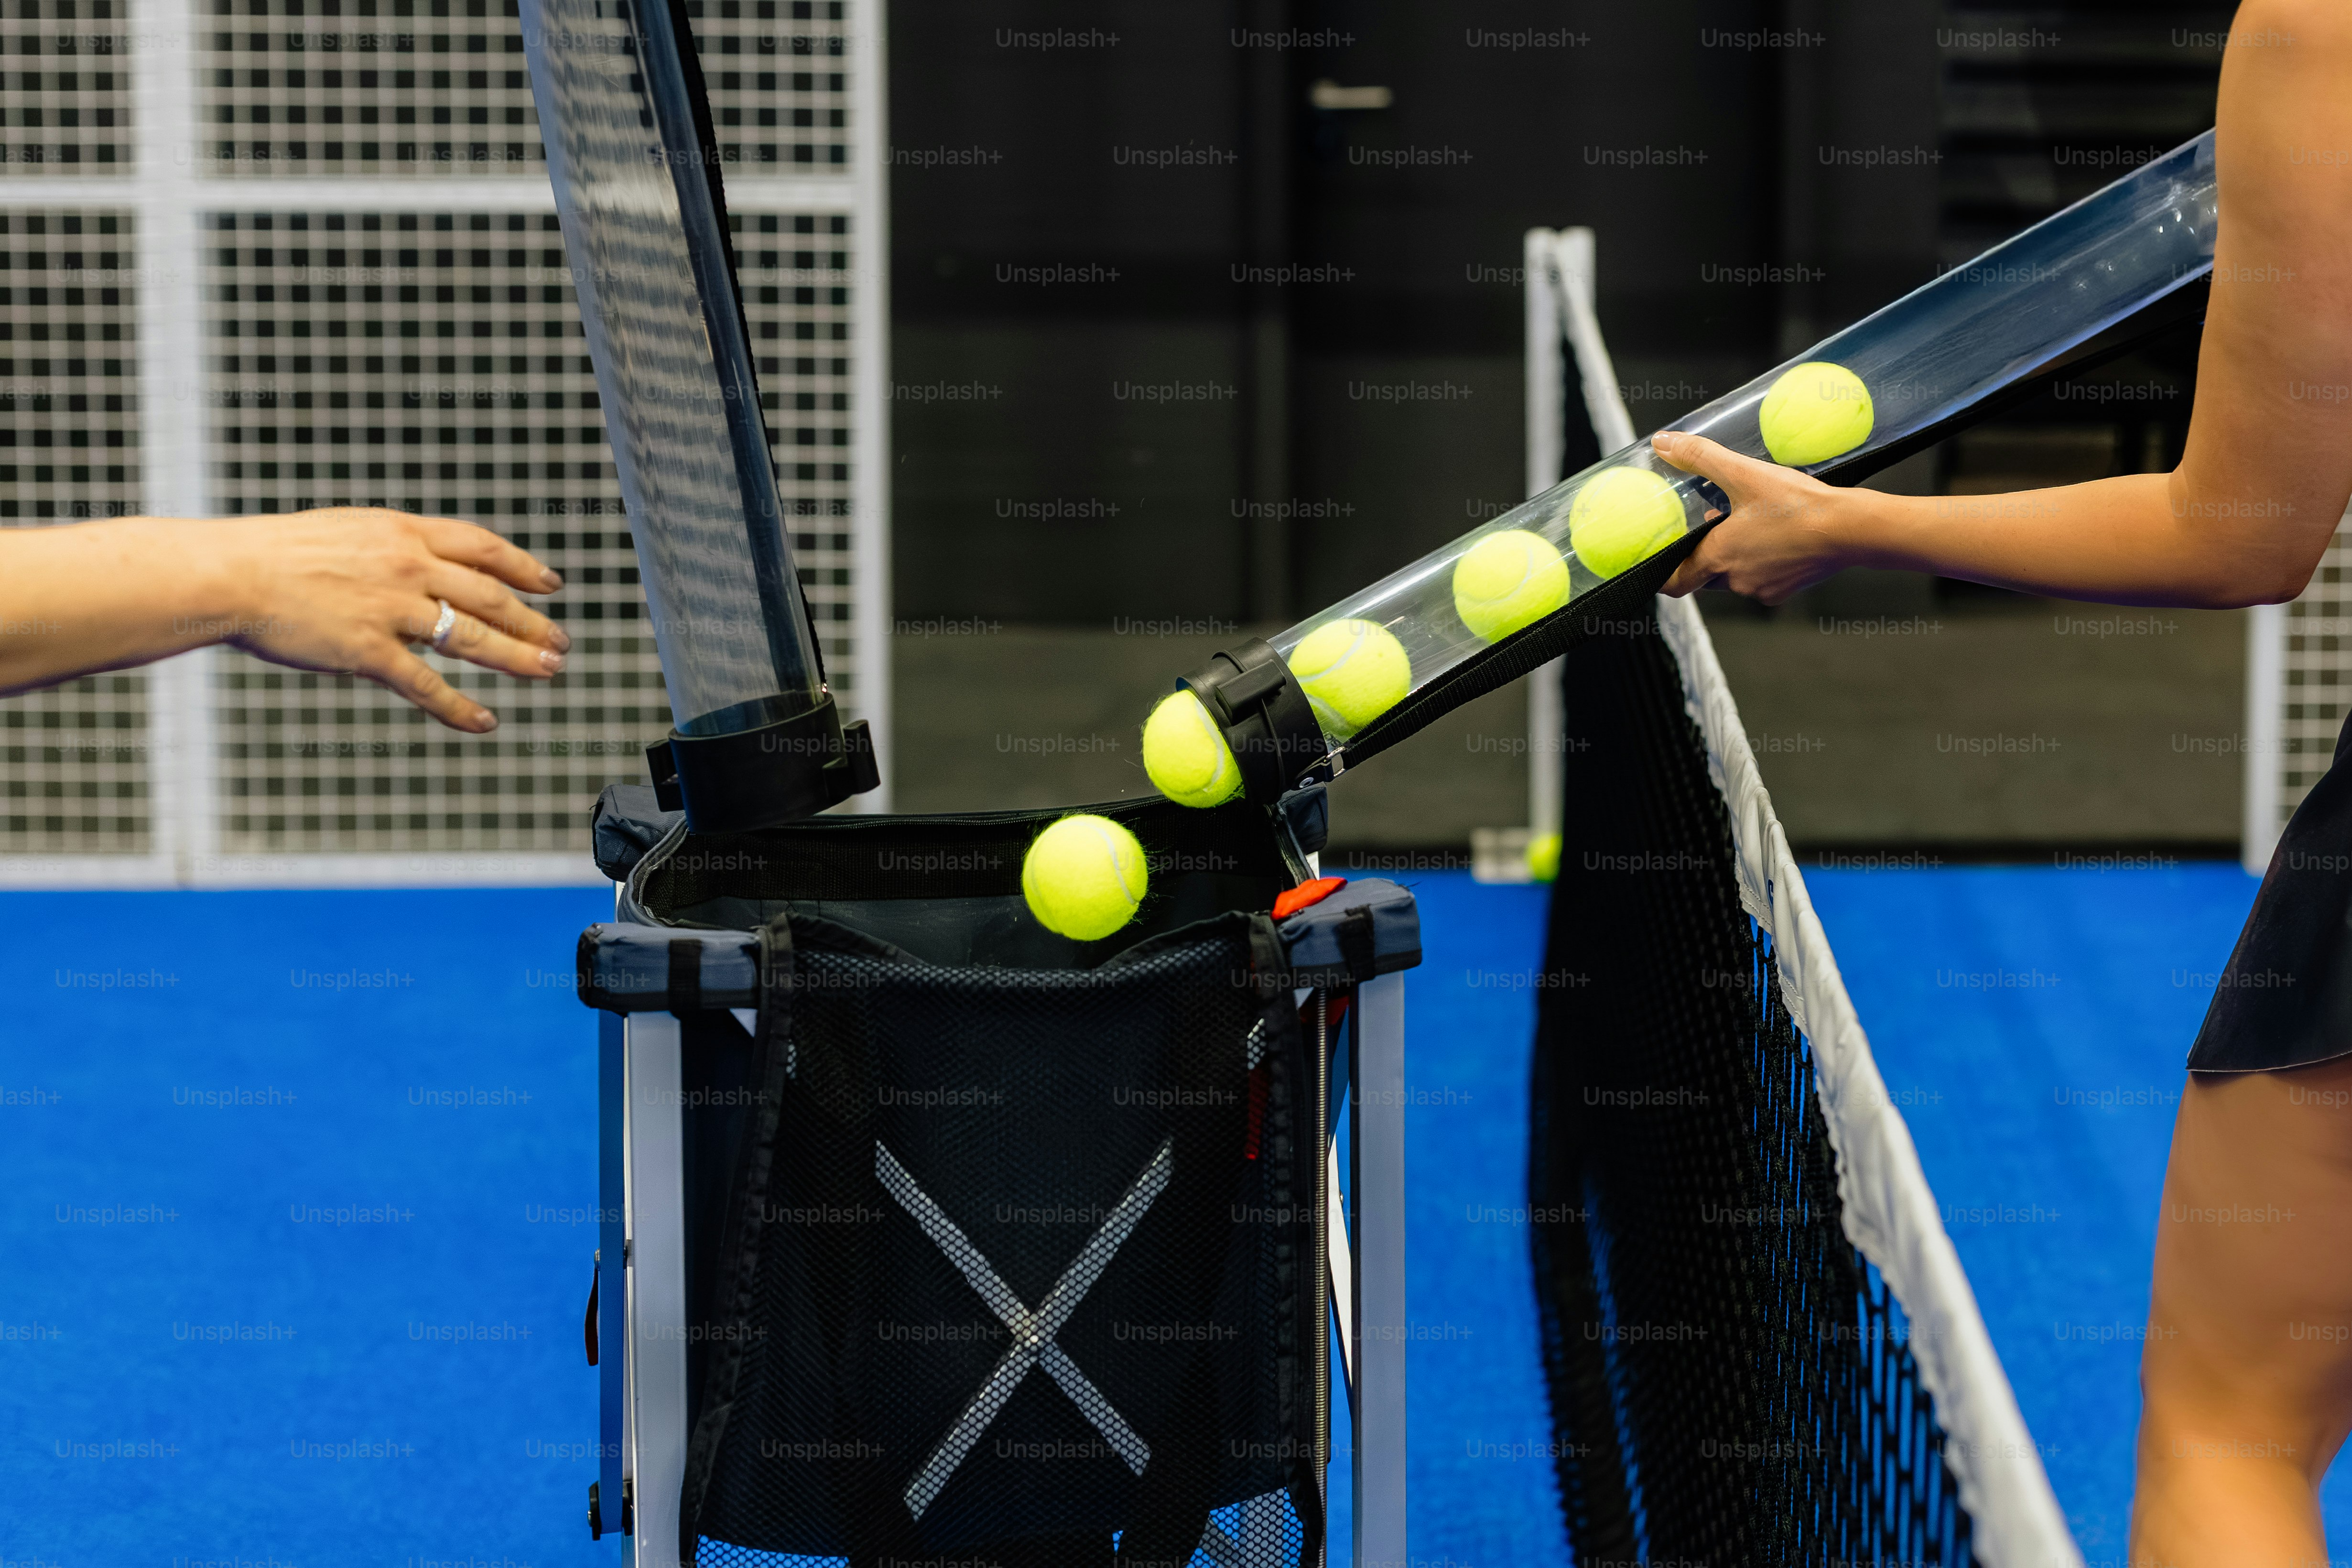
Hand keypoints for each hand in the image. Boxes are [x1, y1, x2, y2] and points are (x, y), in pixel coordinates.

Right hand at [221, 508, 567, 731]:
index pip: (482, 547)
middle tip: (560, 641)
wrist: (232, 574)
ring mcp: (390, 609)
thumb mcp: (351, 532)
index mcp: (403, 532)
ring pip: (471, 637)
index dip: (523, 567)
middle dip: (531, 621)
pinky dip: (458, 707)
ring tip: (548, 671)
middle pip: (489, 596)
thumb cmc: (282, 553)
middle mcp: (407, 567)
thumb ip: (396, 549)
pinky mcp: (368, 650)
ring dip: (516, 657)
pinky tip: (484, 721)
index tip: (550, 584)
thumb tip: (431, 569)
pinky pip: (426, 683)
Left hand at [1652, 430, 1861, 604]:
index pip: (1676, 582)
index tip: (1659, 562)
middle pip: (1705, 576)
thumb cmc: (1798, 505)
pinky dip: (1762, 559)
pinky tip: (1774, 534)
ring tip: (1746, 521)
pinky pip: (1763, 578)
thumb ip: (1700, 457)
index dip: (1664, 574)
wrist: (1850, 529)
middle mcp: (1737, 582)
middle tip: (1709, 525)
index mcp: (1719, 558)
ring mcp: (1763, 589)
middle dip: (1704, 553)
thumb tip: (1663, 442)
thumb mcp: (1743, 473)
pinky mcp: (1787, 590)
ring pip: (1736, 576)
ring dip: (1735, 553)